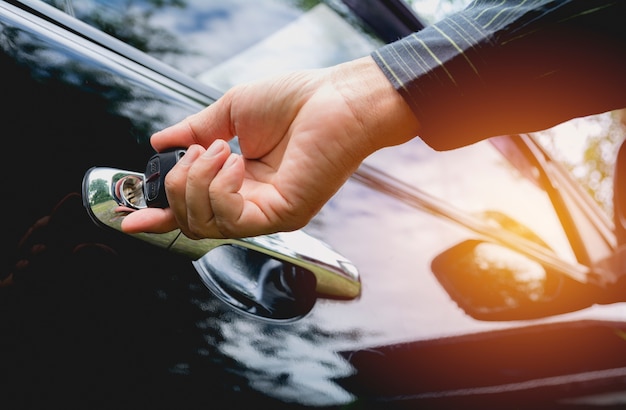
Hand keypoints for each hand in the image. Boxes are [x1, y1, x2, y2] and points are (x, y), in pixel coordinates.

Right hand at [121, 56, 419, 238]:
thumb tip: (158, 142)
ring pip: (204, 224)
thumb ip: (194, 131)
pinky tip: (236, 162)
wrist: (333, 98)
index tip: (129, 214)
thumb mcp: (229, 112)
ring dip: (198, 181)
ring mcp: (266, 214)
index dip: (158, 214)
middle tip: (197, 150)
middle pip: (190, 222)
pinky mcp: (281, 216)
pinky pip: (231, 219)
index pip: (192, 209)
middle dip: (176, 186)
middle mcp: (250, 203)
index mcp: (238, 182)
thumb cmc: (293, 101)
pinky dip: (221, 187)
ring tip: (222, 149)